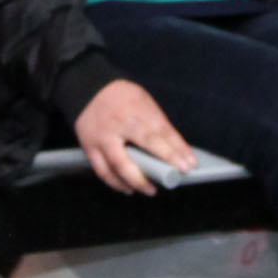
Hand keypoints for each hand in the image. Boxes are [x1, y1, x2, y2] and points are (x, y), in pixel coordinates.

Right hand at [73, 77, 199, 195]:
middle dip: (163, 162)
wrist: (88, 88)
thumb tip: (176, 151)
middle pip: (144, 144)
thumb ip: (156, 125)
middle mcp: (119, 123)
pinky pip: (103, 171)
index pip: (161, 130)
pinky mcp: (89, 147)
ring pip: (119, 165)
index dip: (177, 149)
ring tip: (150, 190)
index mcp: (136, 108)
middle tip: (174, 177)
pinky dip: (116, 183)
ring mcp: (102, 136)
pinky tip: (128, 188)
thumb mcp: (144, 102)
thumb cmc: (122, 98)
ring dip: (137, 181)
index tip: (189, 164)